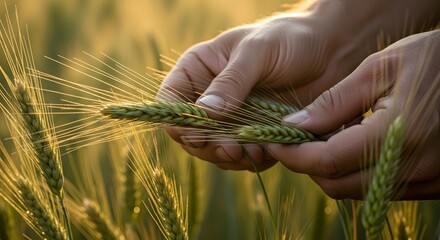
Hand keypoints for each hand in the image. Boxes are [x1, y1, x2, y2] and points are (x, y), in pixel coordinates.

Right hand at [157, 5, 369, 170]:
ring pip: (214, 150)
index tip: (194, 131)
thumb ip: (231, 82)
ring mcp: (232, 118)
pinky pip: (242, 156)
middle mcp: (210, 97)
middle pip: (190, 133)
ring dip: (229, 156)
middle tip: (230, 148)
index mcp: (199, 70)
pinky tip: (265, 152)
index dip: (176, 120)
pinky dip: (250, 160)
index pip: (170, 101)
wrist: (330, 50)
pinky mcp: (254, 134)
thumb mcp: (257, 51)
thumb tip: (205, 113)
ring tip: (251, 151)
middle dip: (206, 145)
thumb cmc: (289, 38)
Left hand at [269, 30, 439, 198]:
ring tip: (329, 135)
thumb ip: (334, 102)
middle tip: (298, 138)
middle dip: (308, 164)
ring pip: (356, 190)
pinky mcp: (433, 183)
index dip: (292, 154)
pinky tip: (357, 143)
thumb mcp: (379, 69)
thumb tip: (294, 124)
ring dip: (331, 169)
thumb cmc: (431, 59)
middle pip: (336, 184)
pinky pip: (379, 188)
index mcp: (396, 133)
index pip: (325, 161)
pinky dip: (357, 172)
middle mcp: (411, 165)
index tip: (273, 141)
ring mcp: (426, 179)